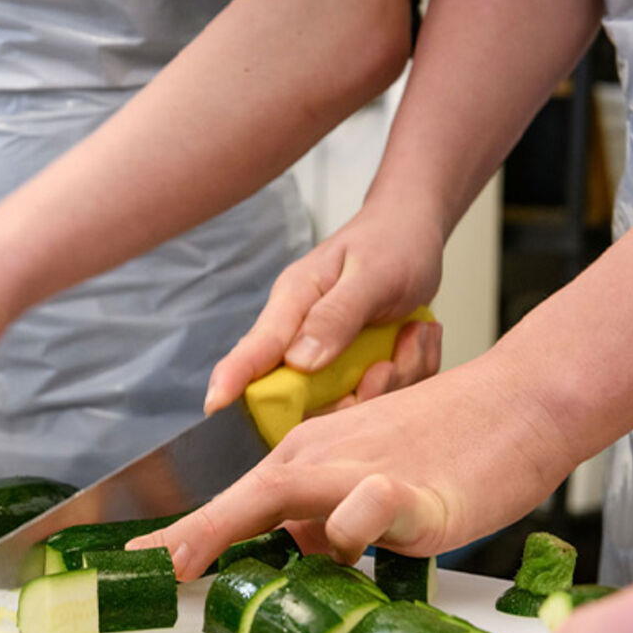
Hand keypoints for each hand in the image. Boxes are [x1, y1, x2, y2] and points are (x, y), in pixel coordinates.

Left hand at [128, 351, 575, 578]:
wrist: (520, 402)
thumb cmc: (451, 443)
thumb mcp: (370, 480)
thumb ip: (330, 514)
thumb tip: (304, 547)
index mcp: (308, 455)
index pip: (234, 498)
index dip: (184, 531)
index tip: (136, 559)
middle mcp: (322, 456)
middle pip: (242, 497)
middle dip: (186, 535)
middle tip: (140, 567)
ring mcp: (365, 468)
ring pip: (283, 492)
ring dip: (228, 524)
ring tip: (182, 559)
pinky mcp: (413, 490)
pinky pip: (371, 503)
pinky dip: (354, 521)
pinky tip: (343, 538)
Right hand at [203, 202, 445, 415]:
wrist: (415, 229)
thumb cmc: (392, 241)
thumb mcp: (373, 275)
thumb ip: (337, 316)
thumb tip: (298, 362)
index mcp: (294, 302)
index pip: (256, 346)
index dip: (234, 377)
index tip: (215, 403)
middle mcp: (303, 334)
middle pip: (308, 394)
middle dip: (358, 392)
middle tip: (391, 364)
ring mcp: (329, 353)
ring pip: (352, 398)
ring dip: (396, 374)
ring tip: (414, 334)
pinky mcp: (355, 366)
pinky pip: (382, 391)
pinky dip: (409, 369)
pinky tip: (416, 335)